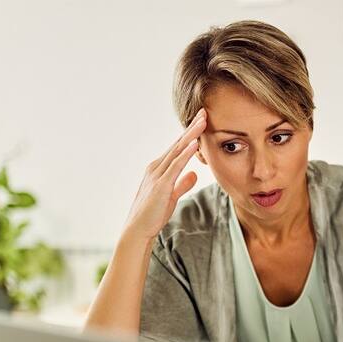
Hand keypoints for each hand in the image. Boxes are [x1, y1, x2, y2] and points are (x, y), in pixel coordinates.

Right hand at [123, 108, 207, 242]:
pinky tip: (194, 144)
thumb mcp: (172, 195)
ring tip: (202, 121)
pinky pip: (175, 166)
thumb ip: (182, 183)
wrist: (138, 230)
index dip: (190, 133)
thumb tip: (194, 174)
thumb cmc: (153, 214)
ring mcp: (157, 175)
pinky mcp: (161, 185)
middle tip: (204, 112)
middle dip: (191, 128)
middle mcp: (156, 167)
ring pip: (177, 150)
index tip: (201, 120)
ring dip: (191, 135)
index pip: (178, 147)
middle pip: (177, 143)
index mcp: (159, 169)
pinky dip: (185, 154)